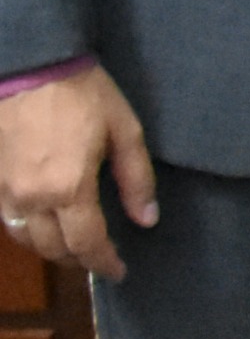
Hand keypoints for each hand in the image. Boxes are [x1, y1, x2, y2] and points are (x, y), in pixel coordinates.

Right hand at [0, 65, 156, 280]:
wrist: (29, 66)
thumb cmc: (82, 94)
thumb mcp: (124, 131)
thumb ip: (136, 179)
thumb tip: (147, 219)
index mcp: (68, 189)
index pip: (86, 244)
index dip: (104, 263)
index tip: (119, 272)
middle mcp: (31, 199)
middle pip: (53, 249)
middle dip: (78, 260)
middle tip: (99, 261)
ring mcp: (4, 191)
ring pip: (26, 239)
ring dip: (51, 250)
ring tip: (74, 249)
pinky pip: (8, 221)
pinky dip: (28, 232)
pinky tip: (44, 226)